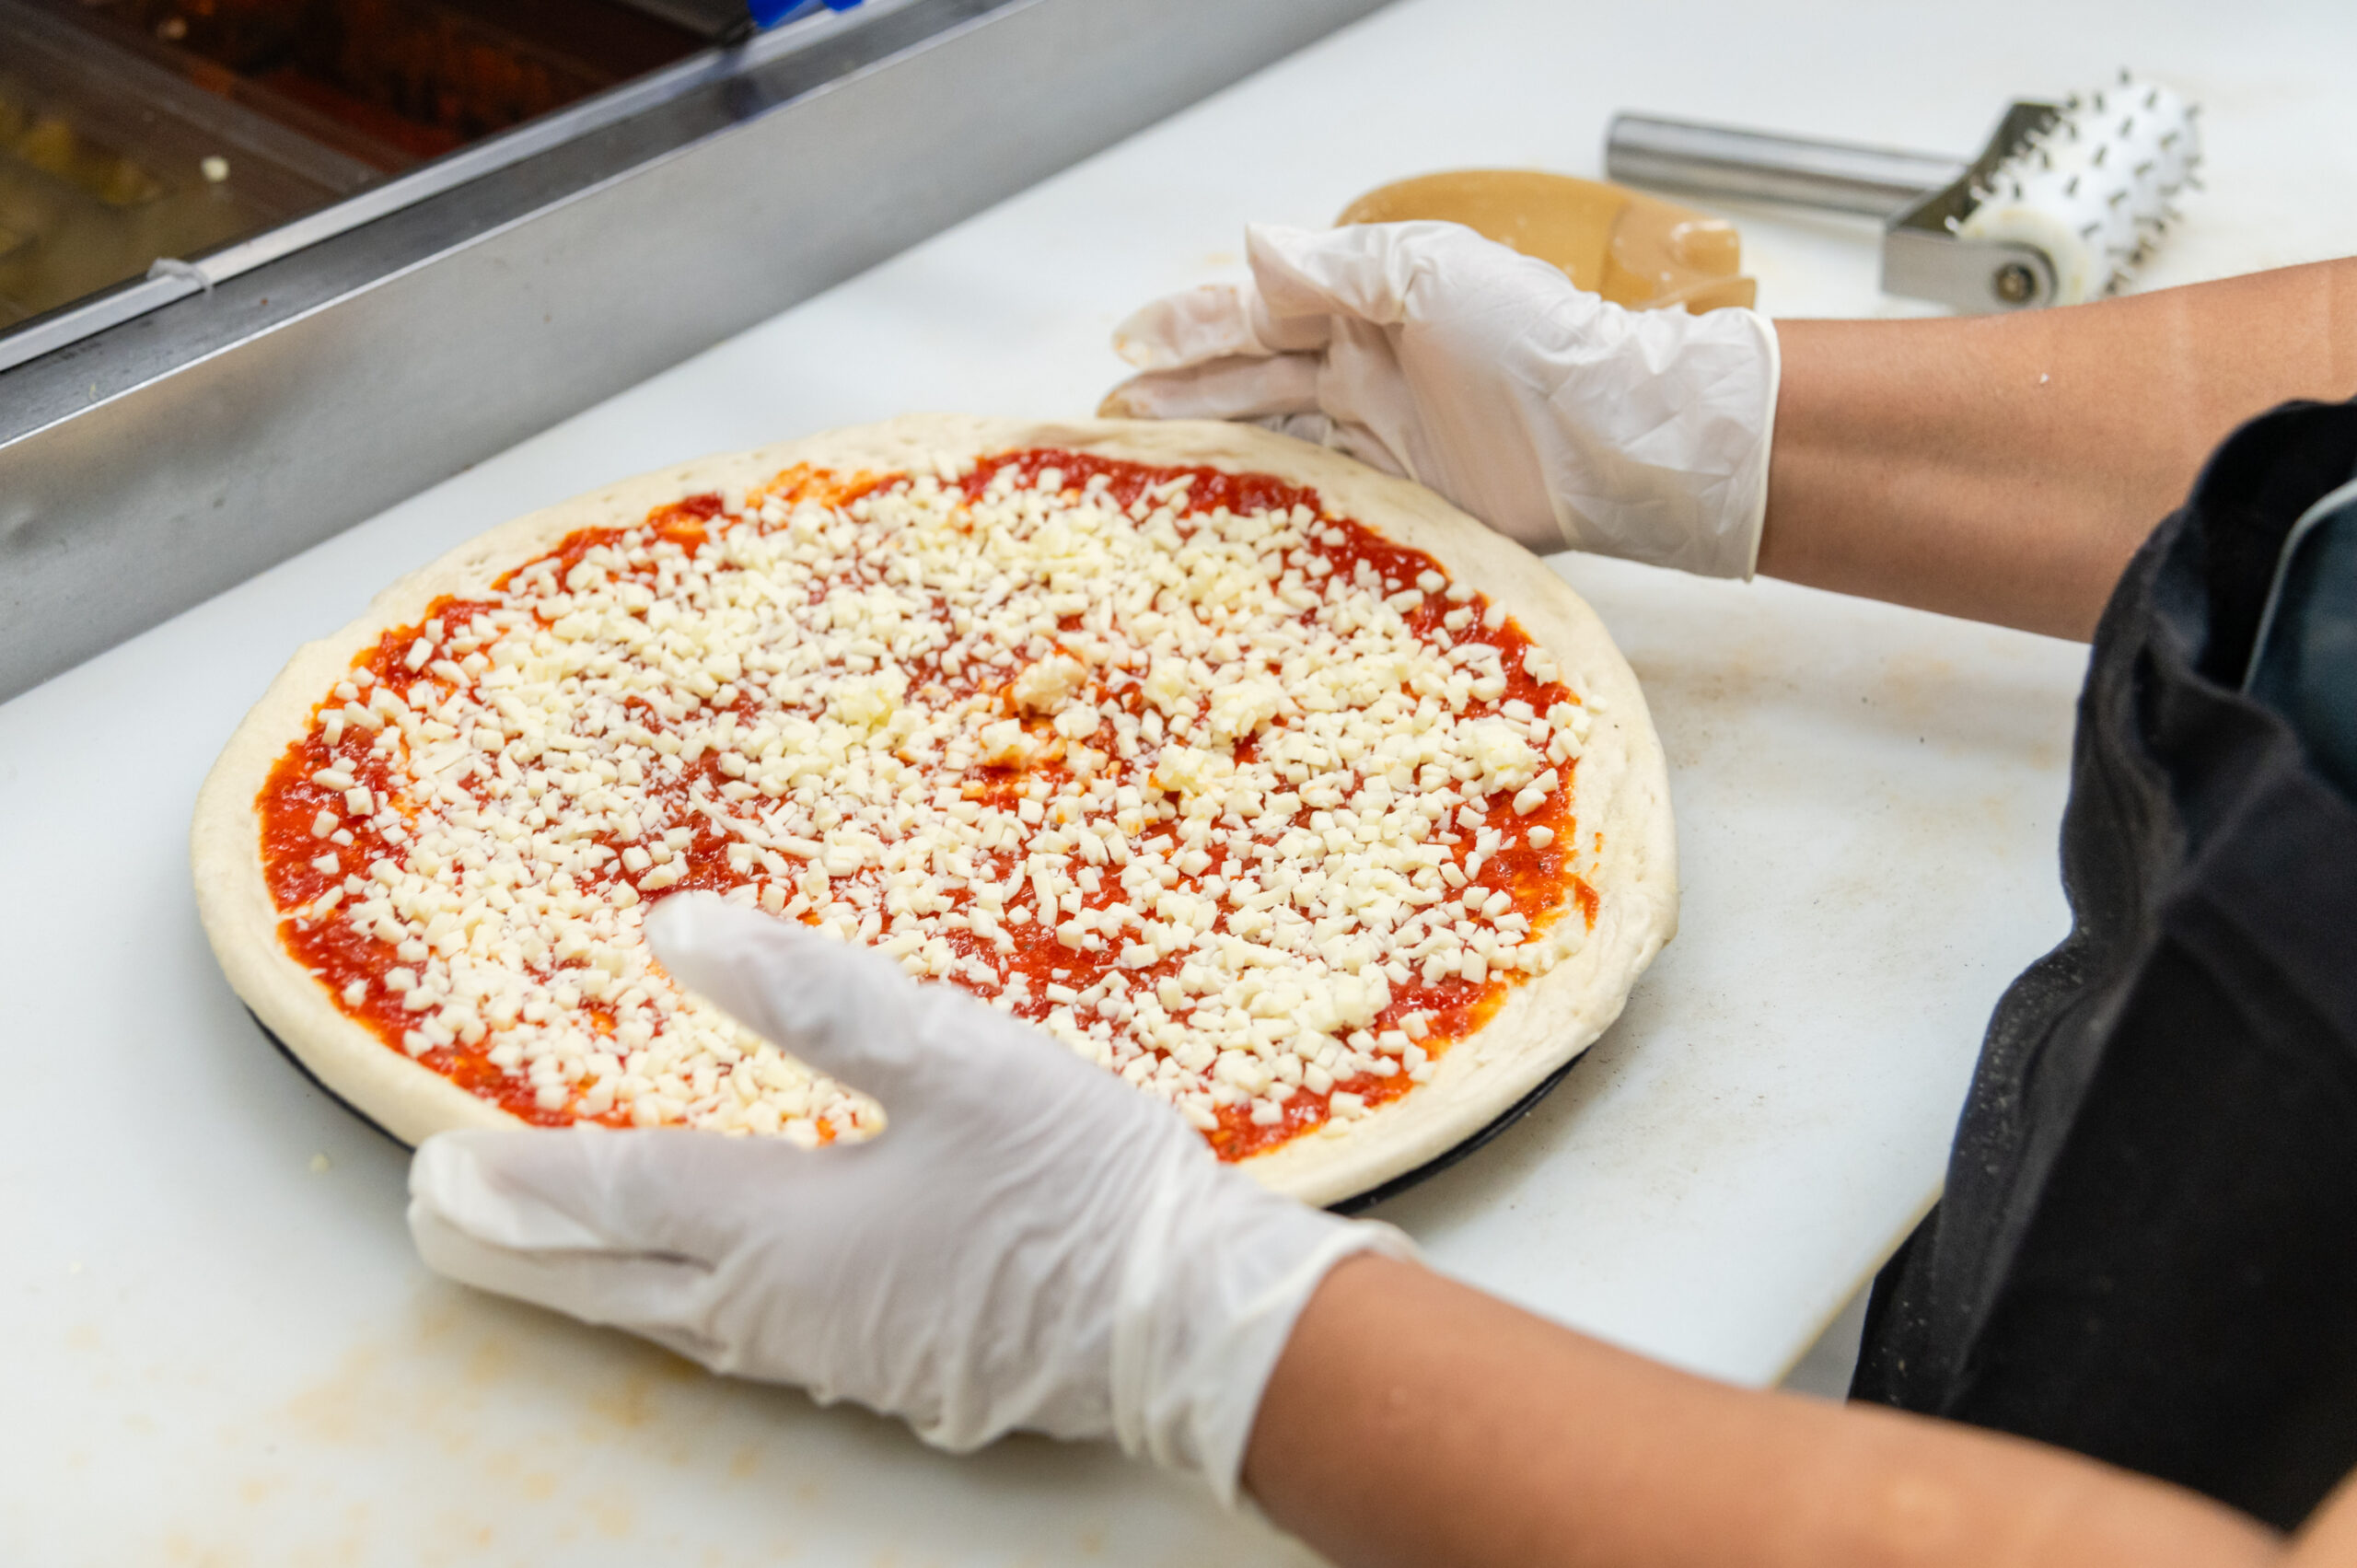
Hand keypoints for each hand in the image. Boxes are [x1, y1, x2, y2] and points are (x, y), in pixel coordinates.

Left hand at [407, 893, 1407, 1499]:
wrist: (1191, 1325)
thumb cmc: (1082, 1183)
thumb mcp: (957, 1058)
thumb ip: (815, 996)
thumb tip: (679, 929)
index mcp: (787, 1231)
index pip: (619, 1196)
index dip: (522, 1177)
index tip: (433, 1163)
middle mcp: (787, 1311)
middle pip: (617, 1283)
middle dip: (519, 1250)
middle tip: (435, 1225)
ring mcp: (837, 1355)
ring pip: (673, 1323)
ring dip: (588, 1284)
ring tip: (537, 1259)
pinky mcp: (891, 1373)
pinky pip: (739, 1343)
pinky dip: (676, 1311)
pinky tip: (699, 1300)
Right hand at [1101, 221, 1779, 578]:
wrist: (1609, 436)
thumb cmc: (1531, 339)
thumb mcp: (1429, 274)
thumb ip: (1335, 265)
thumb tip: (1249, 246)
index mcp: (1365, 303)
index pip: (1255, 312)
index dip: (1189, 328)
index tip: (1127, 346)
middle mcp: (1365, 364)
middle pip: (1251, 374)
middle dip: (1179, 389)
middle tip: (1112, 412)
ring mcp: (1380, 431)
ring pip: (1274, 432)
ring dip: (1210, 440)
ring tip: (1145, 454)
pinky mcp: (1401, 495)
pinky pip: (1317, 491)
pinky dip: (1267, 494)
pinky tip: (1222, 505)